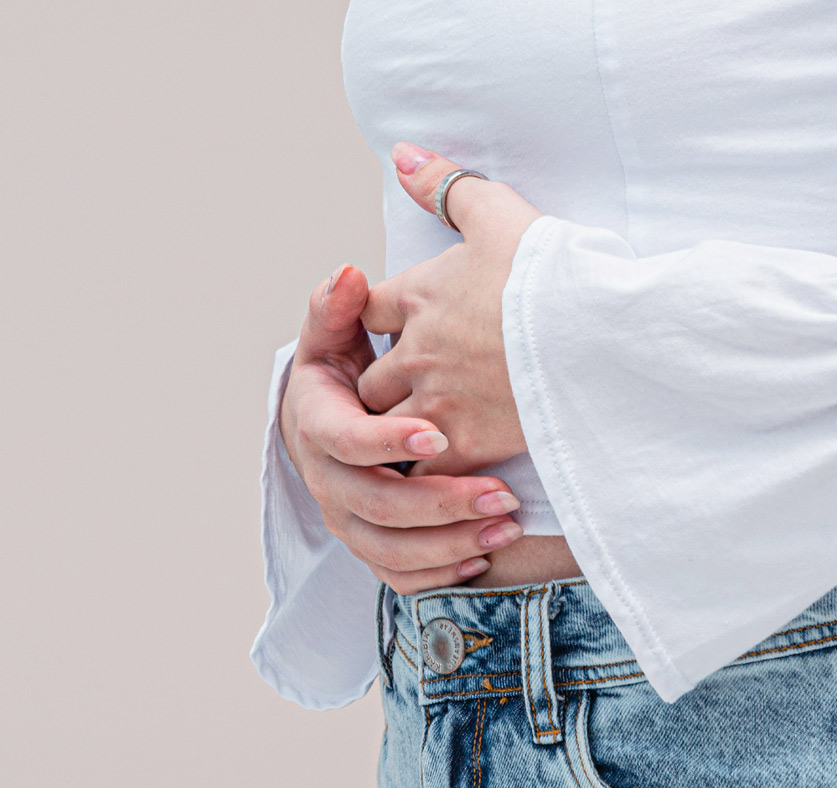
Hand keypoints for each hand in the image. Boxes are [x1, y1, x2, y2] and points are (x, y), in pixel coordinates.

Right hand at [278, 263, 525, 592]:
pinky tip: (484, 554)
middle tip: (501, 492)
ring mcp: (347, 517)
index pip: (348, 442)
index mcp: (316, 426)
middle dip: (440, 503)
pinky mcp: (370, 542)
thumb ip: (338, 305)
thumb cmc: (340, 365)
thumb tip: (349, 274)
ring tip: (507, 524)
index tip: (438, 433)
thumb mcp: (332, 331)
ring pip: (391, 549)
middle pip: (377, 506)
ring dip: (450, 543)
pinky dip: (439, 572)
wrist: (324, 415)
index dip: (389, 441)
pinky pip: (399, 574)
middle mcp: (327, 481)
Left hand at [357, 144, 543, 477]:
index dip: (379, 316)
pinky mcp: (464, 442)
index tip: (399, 323)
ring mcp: (435, 401)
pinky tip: (447, 469)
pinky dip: (429, 468)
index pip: (367, 309)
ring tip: (426, 432)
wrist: (597, 332)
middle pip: (371, 378)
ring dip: (401, 430)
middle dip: (386, 382)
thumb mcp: (497, 212)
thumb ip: (444, 185)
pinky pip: (422, 467)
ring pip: (386, 427)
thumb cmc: (551, 270)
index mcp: (418, 295)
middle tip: (415, 387)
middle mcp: (416, 350)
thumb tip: (401, 152)